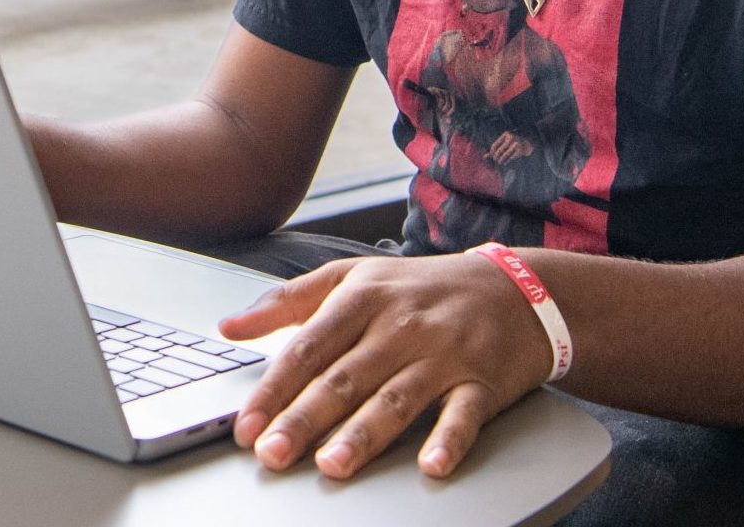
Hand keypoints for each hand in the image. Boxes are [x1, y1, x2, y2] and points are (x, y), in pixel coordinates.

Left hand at [217, 253, 554, 479]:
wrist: (514, 289)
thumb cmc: (422, 289)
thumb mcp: (354, 279)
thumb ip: (290, 301)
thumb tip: (229, 326)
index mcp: (363, 298)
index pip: (309, 347)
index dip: (274, 388)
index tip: (247, 424)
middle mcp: (400, 325)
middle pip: (345, 377)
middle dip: (305, 418)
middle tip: (272, 453)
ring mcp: (443, 354)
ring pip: (396, 398)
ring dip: (363, 434)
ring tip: (332, 464)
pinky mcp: (482, 381)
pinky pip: (463, 414)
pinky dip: (448, 440)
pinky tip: (430, 465)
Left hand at [487, 130, 533, 164]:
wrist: (526, 145)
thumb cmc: (511, 145)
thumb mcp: (503, 144)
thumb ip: (494, 149)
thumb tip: (484, 157)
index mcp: (506, 135)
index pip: (495, 144)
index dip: (492, 151)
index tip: (492, 156)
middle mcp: (511, 138)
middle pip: (500, 149)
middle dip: (496, 156)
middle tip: (495, 160)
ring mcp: (516, 143)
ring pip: (506, 154)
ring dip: (501, 159)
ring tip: (499, 162)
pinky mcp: (520, 150)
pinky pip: (511, 156)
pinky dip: (507, 160)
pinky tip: (505, 162)